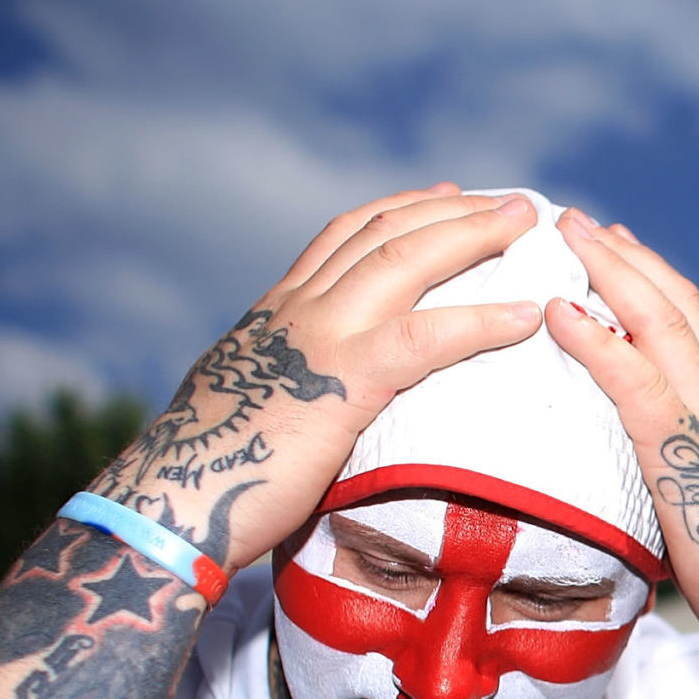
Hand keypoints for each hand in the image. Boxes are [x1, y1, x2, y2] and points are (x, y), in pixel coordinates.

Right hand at [92, 186, 542, 575]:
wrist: (171, 504)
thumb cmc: (210, 478)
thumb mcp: (252, 411)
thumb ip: (286, 391)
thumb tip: (305, 407)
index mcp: (275, 315)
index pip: (342, 238)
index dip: (397, 210)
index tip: (441, 194)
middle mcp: (296, 310)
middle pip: (383, 232)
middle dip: (450, 208)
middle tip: (507, 201)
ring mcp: (318, 337)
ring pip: (407, 260)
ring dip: (473, 234)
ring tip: (524, 222)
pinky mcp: (343, 382)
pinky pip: (427, 336)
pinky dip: (482, 320)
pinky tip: (526, 315)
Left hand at [547, 209, 698, 668]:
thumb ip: (672, 477)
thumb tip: (634, 479)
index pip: (693, 325)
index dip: (653, 280)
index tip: (617, 247)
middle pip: (679, 303)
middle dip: (628, 256)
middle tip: (582, 221)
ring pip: (662, 321)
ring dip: (611, 271)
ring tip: (569, 236)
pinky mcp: (684, 453)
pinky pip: (635, 380)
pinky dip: (596, 339)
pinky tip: (559, 313)